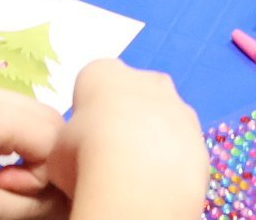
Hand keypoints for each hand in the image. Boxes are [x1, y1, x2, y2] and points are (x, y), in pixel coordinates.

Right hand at [2, 61, 206, 219]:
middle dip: (125, 120)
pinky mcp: (199, 136)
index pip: (93, 84)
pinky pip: (181, 147)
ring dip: (152, 141)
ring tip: (135, 175)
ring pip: (162, 120)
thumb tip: (76, 157)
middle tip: (110, 155)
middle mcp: (145, 78)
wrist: (137, 178)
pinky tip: (157, 183)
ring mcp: (177, 105)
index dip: (88, 114)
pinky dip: (171, 162)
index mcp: (103, 72)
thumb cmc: (84, 154)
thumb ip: (69, 143)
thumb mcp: (57, 150)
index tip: (83, 139)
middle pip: (133, 95)